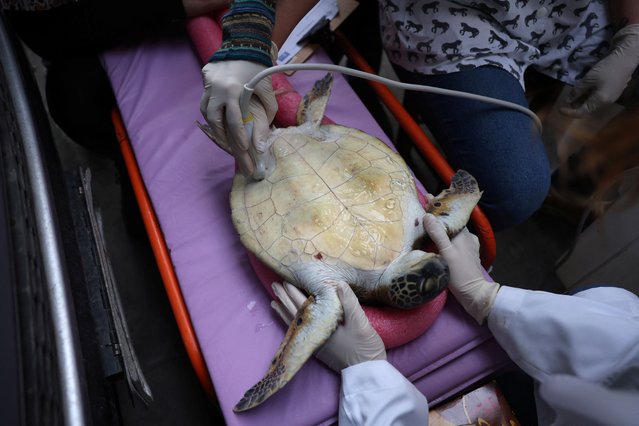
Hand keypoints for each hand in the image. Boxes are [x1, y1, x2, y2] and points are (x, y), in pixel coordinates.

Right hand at [200, 59, 277, 176]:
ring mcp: (209, 84)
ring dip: (215, 126)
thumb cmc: (258, 69)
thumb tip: (262, 141)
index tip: (244, 151)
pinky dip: (211, 112)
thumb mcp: (267, 90)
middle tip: (232, 150)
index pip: (234, 122)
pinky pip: (205, 101)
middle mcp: (218, 89)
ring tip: (224, 138)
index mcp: (235, 91)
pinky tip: (218, 120)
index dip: (238, 139)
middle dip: (223, 138)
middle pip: (215, 121)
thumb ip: (268, 114)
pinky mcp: (205, 78)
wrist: (244, 43)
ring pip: (206, 112)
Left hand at [271, 281, 385, 371]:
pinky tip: (287, 319)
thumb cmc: (365, 346)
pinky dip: (290, 324)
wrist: (366, 372)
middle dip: (285, 298)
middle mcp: (314, 334)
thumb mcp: (360, 322)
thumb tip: (339, 283)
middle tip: (274, 285)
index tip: (285, 280)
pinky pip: (298, 333)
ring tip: (274, 301)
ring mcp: (314, 342)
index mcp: (322, 325)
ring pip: (295, 323)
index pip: (304, 304)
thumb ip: (349, 302)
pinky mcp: (317, 348)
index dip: (294, 292)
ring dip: (284, 310)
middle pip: (296, 312)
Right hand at [423, 213, 498, 324]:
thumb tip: (428, 216)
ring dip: (444, 226)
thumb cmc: (460, 273)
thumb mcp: (446, 253)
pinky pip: (458, 240)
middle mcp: (467, 237)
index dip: (440, 206)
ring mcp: (469, 246)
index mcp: (462, 234)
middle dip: (441, 214)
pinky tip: (444, 240)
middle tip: (427, 208)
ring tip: (432, 222)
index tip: (429, 197)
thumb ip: (438, 234)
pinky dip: (449, 236)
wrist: (474, 293)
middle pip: (453, 222)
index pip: (450, 215)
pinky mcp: (469, 254)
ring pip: (455, 231)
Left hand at [560, 24, 638, 116]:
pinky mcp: (613, 92)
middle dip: (575, 106)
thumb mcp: (588, 79)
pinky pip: (598, 99)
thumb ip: (577, 91)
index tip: (559, 109)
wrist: (626, 59)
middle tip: (565, 101)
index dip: (569, 112)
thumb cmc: (606, 68)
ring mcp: (611, 98)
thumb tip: (569, 100)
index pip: (581, 112)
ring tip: (573, 95)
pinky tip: (583, 91)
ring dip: (581, 101)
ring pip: (593, 104)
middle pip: (587, 109)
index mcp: (600, 101)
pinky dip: (588, 97)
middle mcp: (606, 103)